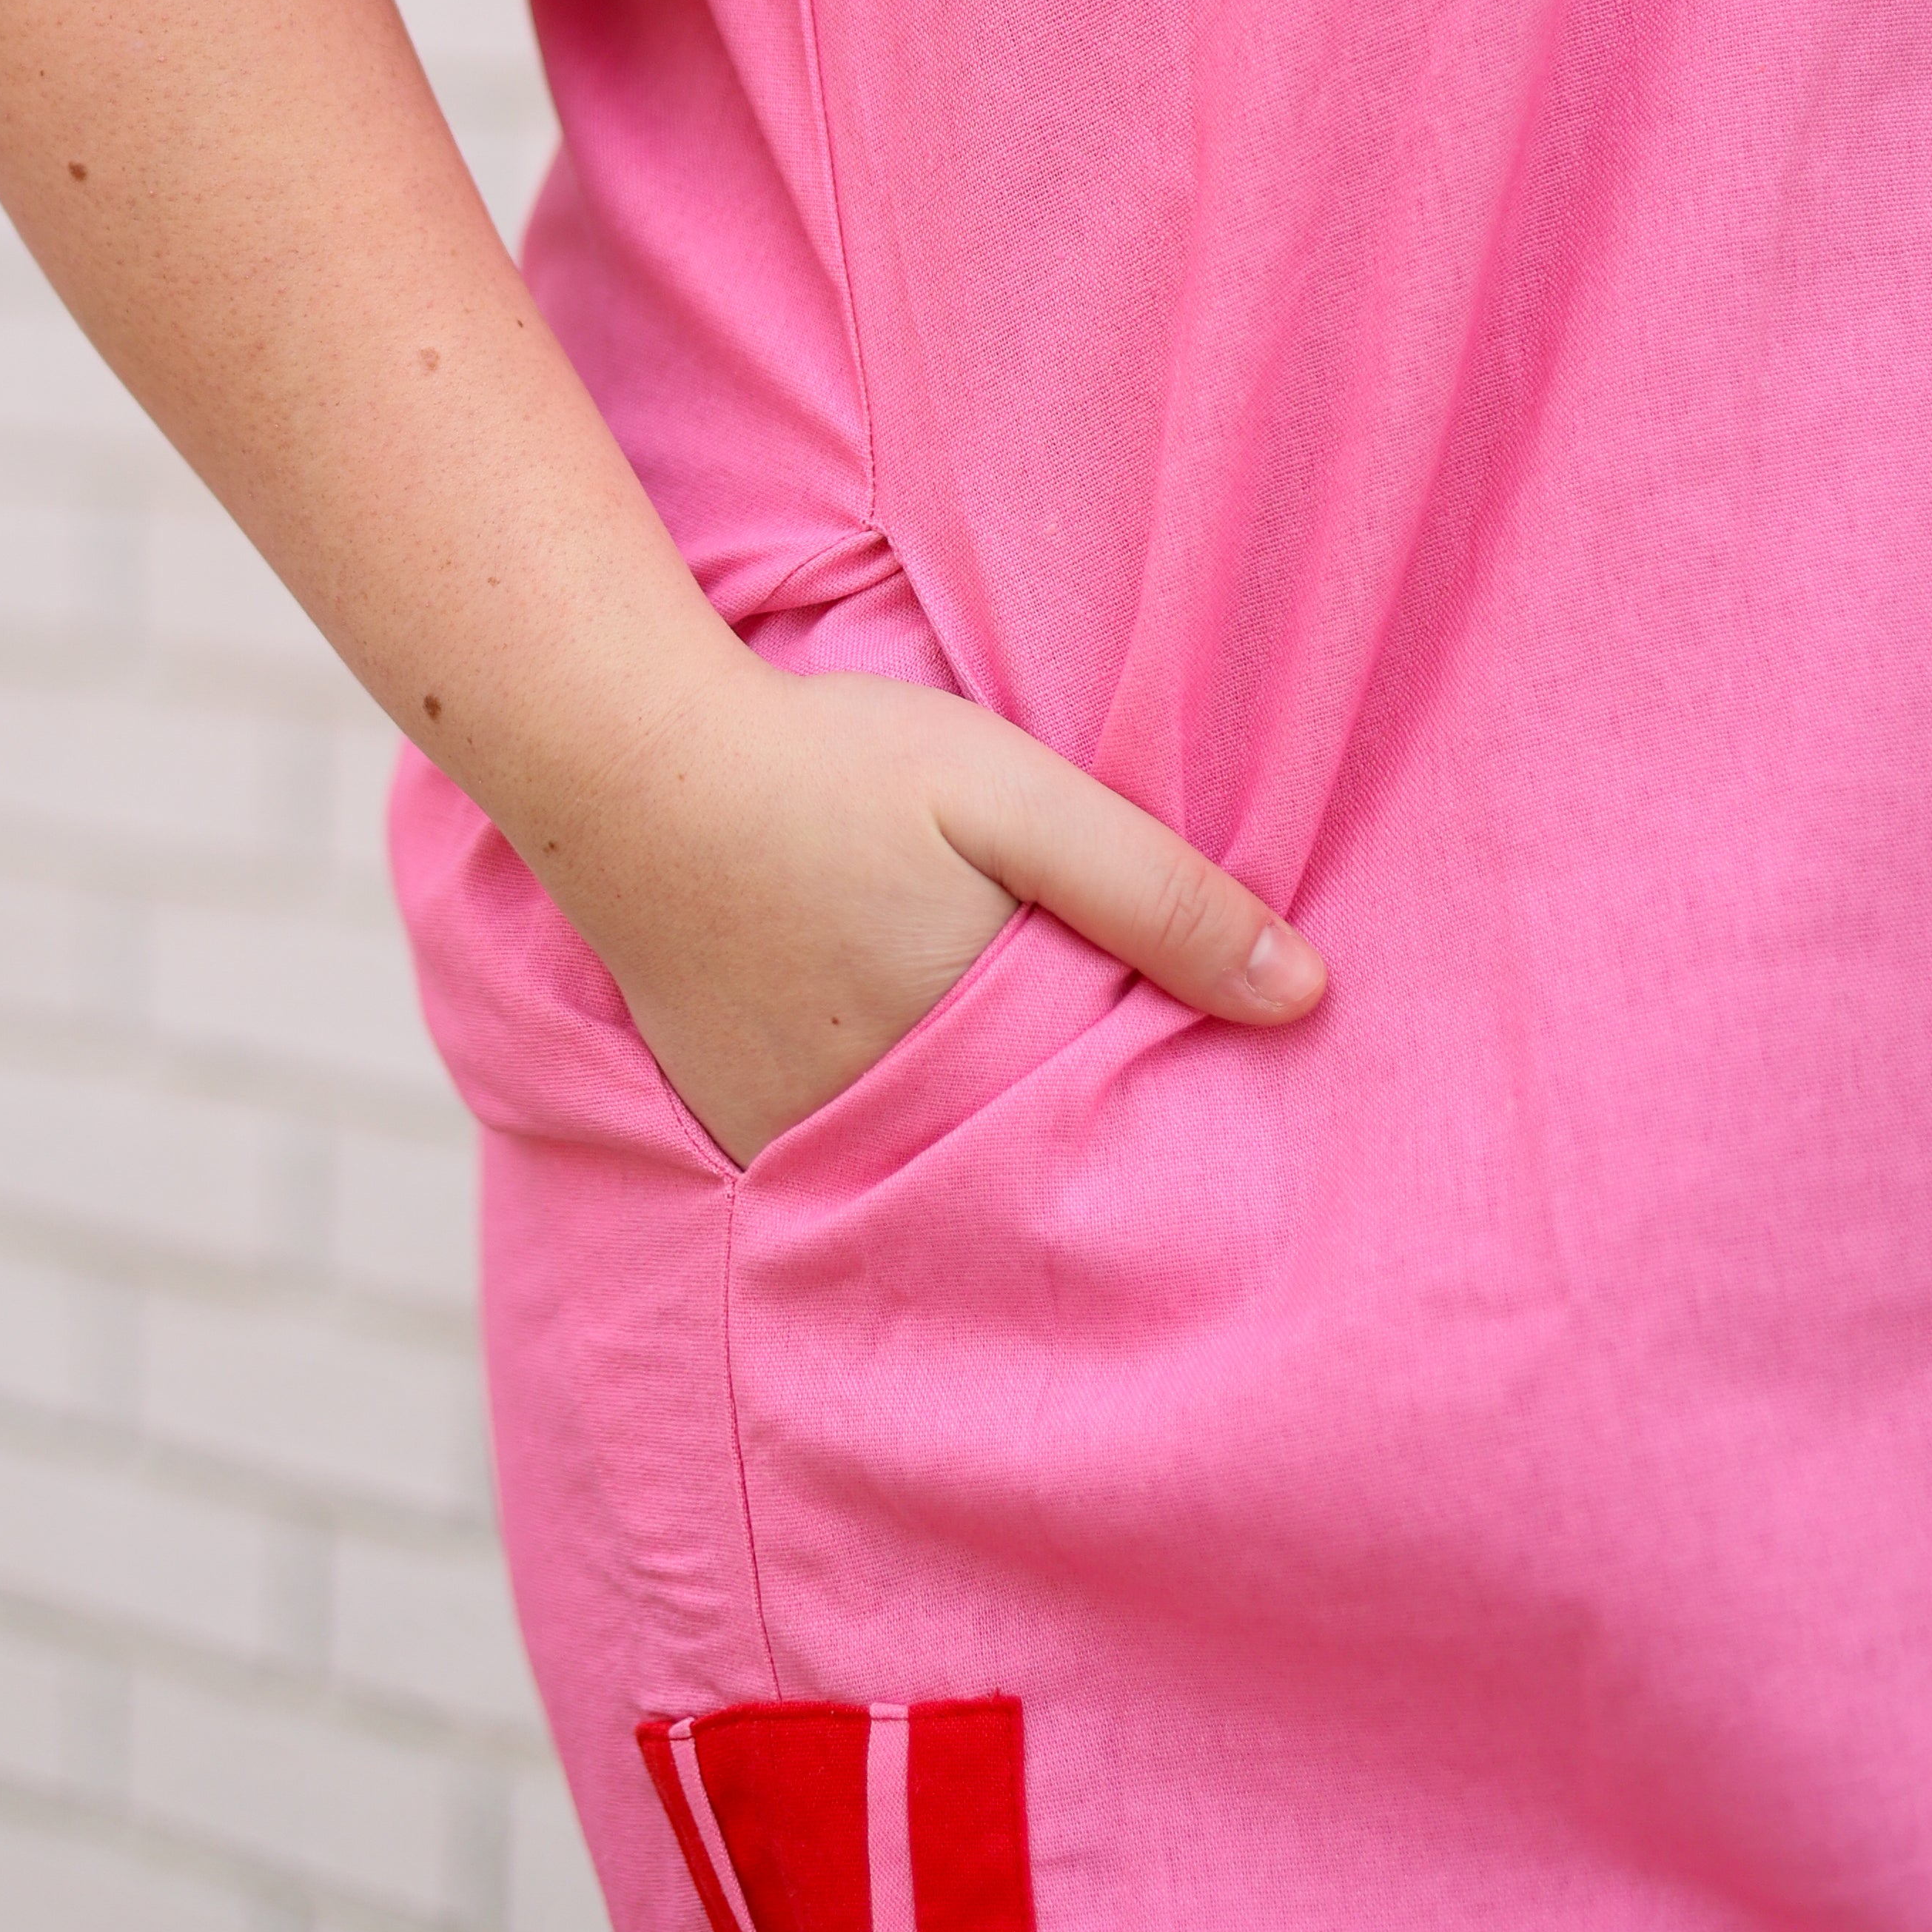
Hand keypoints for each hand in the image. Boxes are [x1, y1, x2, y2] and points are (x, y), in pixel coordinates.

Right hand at [566, 658, 1324, 1165]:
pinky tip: (899, 1070)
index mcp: (970, 1064)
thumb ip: (1158, 895)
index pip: (1098, 1137)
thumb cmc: (830, 768)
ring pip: (923, 1168)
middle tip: (1115, 1111)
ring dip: (969, 1142)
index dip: (1155, 1123)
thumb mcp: (1016, 798)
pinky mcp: (733, 1120)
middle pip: (1011, 1163)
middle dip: (1067, 1145)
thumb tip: (1304, 998)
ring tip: (1006, 1088)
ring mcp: (791, 1137)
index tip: (1204, 1115)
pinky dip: (880, 1133)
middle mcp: (879, 1129)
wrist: (626, 764)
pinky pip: (836, 1159)